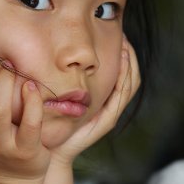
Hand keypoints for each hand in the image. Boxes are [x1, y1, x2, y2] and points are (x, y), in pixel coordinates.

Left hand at [51, 37, 140, 166]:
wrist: (52, 150)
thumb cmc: (52, 122)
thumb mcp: (60, 95)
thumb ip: (63, 78)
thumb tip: (57, 50)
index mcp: (103, 99)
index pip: (122, 72)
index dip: (124, 53)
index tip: (119, 33)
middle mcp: (110, 105)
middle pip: (131, 76)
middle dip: (131, 54)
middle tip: (125, 34)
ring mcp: (110, 113)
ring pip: (130, 84)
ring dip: (130, 63)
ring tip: (126, 45)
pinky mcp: (107, 120)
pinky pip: (121, 96)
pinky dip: (125, 78)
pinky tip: (122, 62)